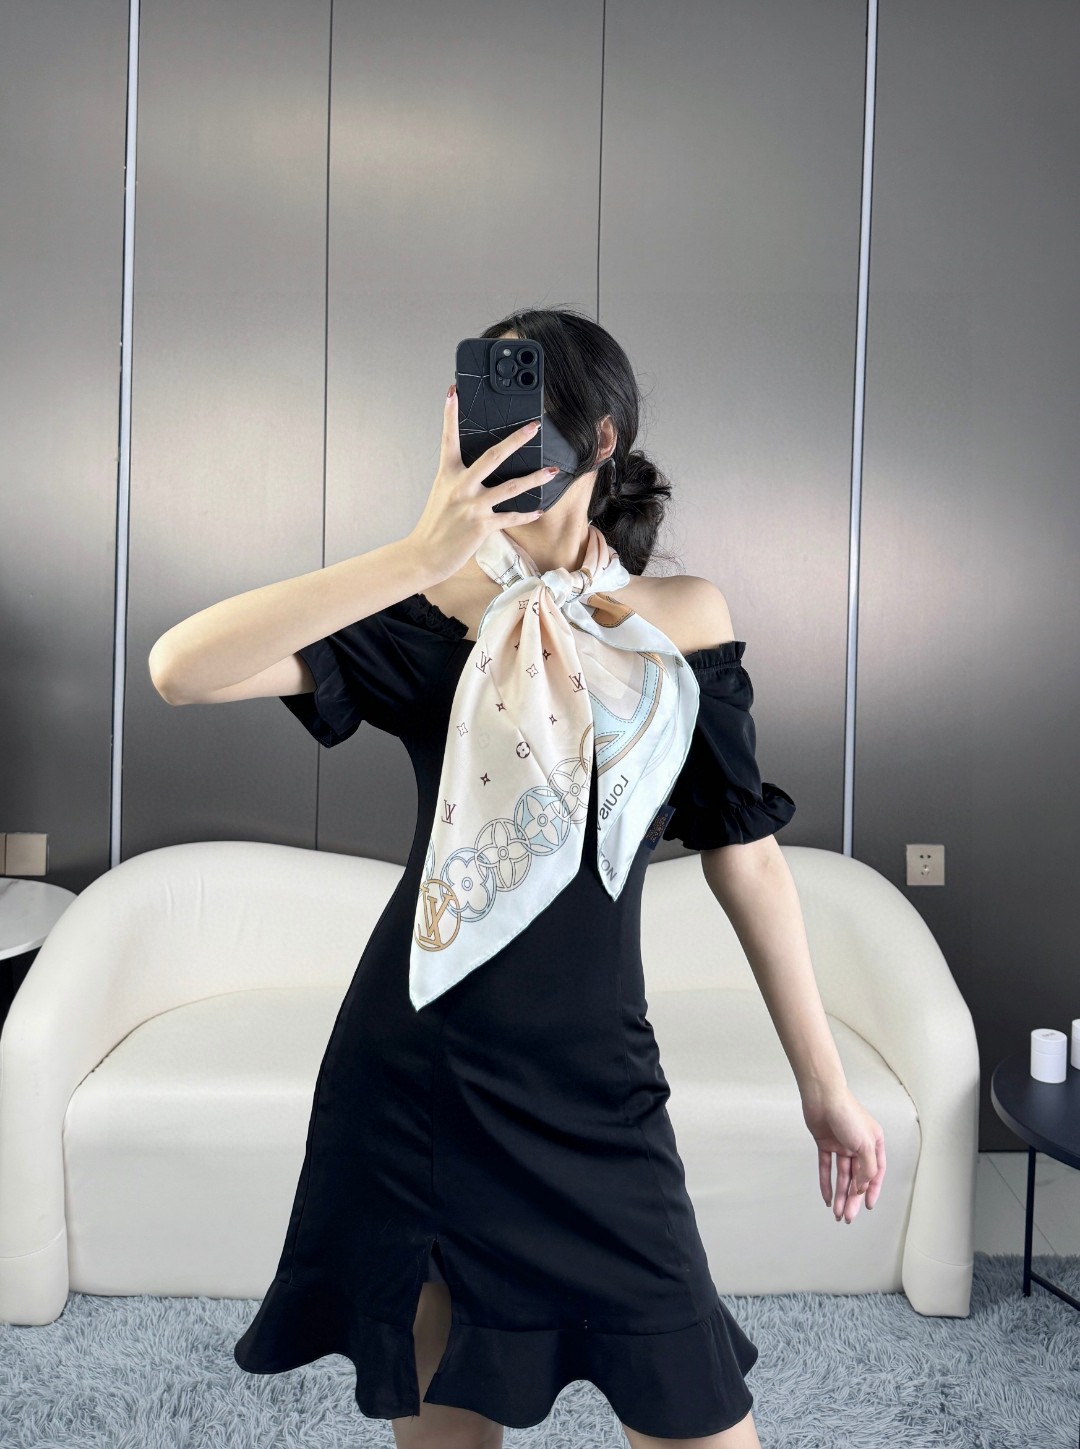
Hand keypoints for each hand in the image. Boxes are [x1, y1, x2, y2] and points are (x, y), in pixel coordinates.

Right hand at [405, 382, 558, 582]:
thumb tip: (479, 471)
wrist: (424, 555)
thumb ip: (459, 481)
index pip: (448, 439)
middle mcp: (460, 487)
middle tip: (534, 426)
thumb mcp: (442, 495)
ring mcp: (472, 506)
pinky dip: (526, 515)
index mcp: (447, 475)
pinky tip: (538, 510)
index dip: (450, 415)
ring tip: (552, 471)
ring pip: (511, 487)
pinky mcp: (482, 525)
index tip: (453, 392)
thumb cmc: (434, 526)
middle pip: (493, 456)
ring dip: (535, 478)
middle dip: (516, 439)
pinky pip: (511, 517)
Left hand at [801, 1085, 885, 1222]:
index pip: (876, 1173)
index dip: (872, 1191)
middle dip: (853, 1199)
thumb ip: (867, 1168)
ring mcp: (841, 1145)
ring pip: (842, 1176)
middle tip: (848, 1217)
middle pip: (857, 1177)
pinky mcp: (825, 1143)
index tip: (867, 1206)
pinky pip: (826, 1167)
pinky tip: (826, 1197)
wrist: (822, 1097)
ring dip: (840, 1195)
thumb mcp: (865, 1144)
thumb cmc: (847, 1114)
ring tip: (837, 1213)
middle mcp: (858, 1145)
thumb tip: (862, 1187)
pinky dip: (826, 1182)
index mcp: (874, 1143)